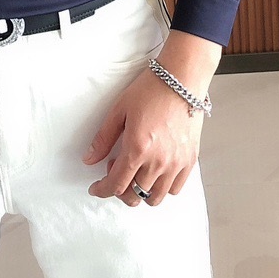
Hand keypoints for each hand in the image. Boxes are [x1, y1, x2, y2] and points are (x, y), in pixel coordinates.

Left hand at [81, 64, 204, 206]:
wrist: (182, 80)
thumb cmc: (150, 91)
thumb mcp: (119, 111)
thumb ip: (103, 139)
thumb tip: (89, 159)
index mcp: (137, 149)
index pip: (116, 185)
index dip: (102, 190)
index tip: (96, 188)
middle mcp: (158, 161)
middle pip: (135, 196)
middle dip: (120, 191)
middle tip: (116, 172)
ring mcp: (176, 163)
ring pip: (156, 197)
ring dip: (141, 192)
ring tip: (137, 170)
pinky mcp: (190, 160)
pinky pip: (176, 188)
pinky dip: (163, 187)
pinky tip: (155, 171)